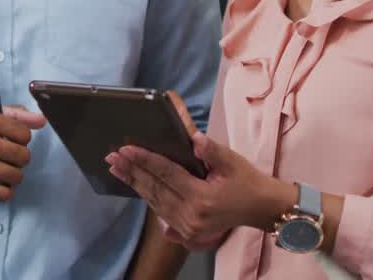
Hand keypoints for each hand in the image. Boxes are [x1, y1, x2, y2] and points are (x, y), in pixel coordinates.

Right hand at [0, 105, 45, 201]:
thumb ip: (14, 115)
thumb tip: (42, 121)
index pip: (25, 135)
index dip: (19, 141)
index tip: (8, 143)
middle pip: (24, 157)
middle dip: (16, 160)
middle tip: (3, 160)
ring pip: (16, 176)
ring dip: (10, 177)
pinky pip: (4, 194)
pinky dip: (2, 192)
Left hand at [106, 128, 294, 248]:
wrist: (260, 208)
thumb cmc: (246, 181)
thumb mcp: (232, 161)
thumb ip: (211, 150)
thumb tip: (193, 138)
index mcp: (202, 197)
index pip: (166, 174)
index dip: (145, 160)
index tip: (126, 149)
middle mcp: (191, 216)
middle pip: (155, 190)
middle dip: (132, 172)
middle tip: (112, 157)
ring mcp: (188, 228)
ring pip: (155, 202)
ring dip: (135, 184)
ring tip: (117, 169)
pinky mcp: (187, 233)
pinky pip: (162, 212)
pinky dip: (148, 198)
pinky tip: (135, 186)